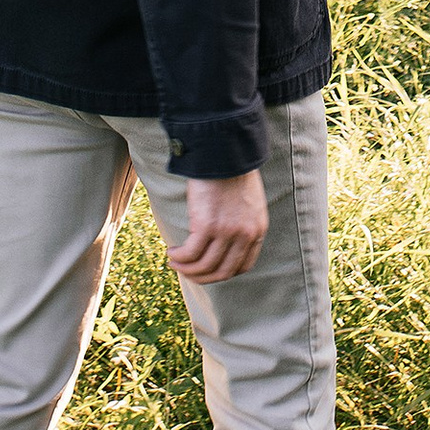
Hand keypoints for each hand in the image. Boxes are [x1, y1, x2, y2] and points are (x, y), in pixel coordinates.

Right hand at [172, 168, 268, 283]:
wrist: (226, 152)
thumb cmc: (233, 172)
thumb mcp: (248, 202)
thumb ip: (242, 223)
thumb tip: (224, 241)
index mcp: (257, 230)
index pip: (243, 266)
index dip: (223, 272)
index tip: (208, 269)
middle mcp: (244, 235)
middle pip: (223, 272)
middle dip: (202, 277)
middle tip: (187, 271)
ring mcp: (226, 232)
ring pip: (204, 266)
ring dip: (186, 268)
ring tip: (175, 261)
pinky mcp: (207, 225)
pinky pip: (190, 253)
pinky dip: (180, 257)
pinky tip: (172, 252)